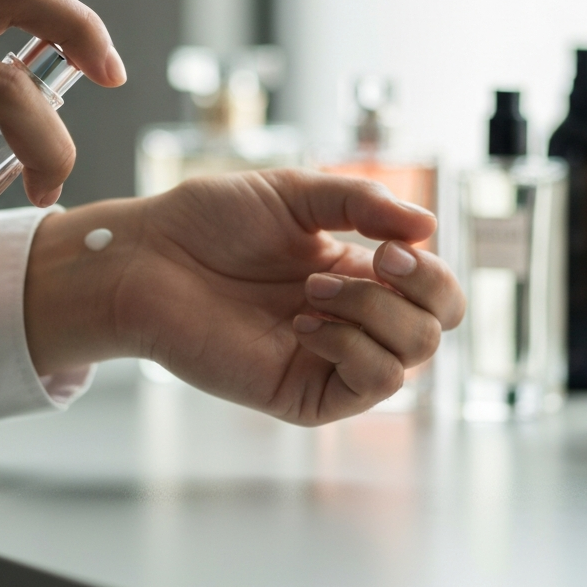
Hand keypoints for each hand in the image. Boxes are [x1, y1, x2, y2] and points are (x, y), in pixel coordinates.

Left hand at [25, 170, 464, 423]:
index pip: (436, 292)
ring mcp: (330, 359)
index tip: (390, 245)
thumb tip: (430, 226)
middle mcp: (352, 320)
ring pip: (412, 356)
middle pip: (438, 327)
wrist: (149, 257)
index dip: (431, 270)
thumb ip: (364, 203)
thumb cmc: (211, 221)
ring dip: (372, 311)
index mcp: (357, 275)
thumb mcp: (296, 193)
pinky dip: (351, 346)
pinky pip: (370, 384)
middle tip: (369, 260)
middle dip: (419, 288)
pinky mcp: (303, 393)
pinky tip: (303, 323)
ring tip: (310, 290)